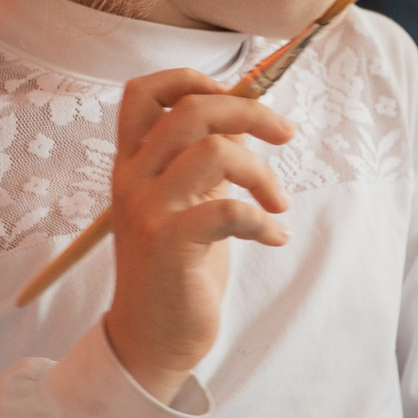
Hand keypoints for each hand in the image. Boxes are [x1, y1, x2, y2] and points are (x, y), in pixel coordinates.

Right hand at [101, 70, 295, 405]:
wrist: (151, 338)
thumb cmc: (179, 267)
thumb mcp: (190, 202)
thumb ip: (207, 159)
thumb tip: (248, 115)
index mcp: (133, 163)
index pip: (144, 93)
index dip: (192, 79)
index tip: (237, 97)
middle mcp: (132, 179)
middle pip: (191, 110)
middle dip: (250, 112)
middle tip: (285, 135)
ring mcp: (146, 211)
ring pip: (214, 151)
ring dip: (263, 172)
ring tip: (280, 202)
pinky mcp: (168, 246)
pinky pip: (228, 210)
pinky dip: (264, 219)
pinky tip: (275, 237)